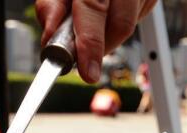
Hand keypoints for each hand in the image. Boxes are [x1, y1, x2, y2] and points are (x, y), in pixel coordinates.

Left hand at [37, 0, 158, 83]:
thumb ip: (52, 6)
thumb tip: (50, 39)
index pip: (94, 8)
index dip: (91, 43)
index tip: (87, 72)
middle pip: (121, 25)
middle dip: (100, 48)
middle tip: (85, 58)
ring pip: (129, 27)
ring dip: (107, 36)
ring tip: (94, 23)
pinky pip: (136, 21)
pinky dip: (117, 25)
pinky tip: (109, 13)